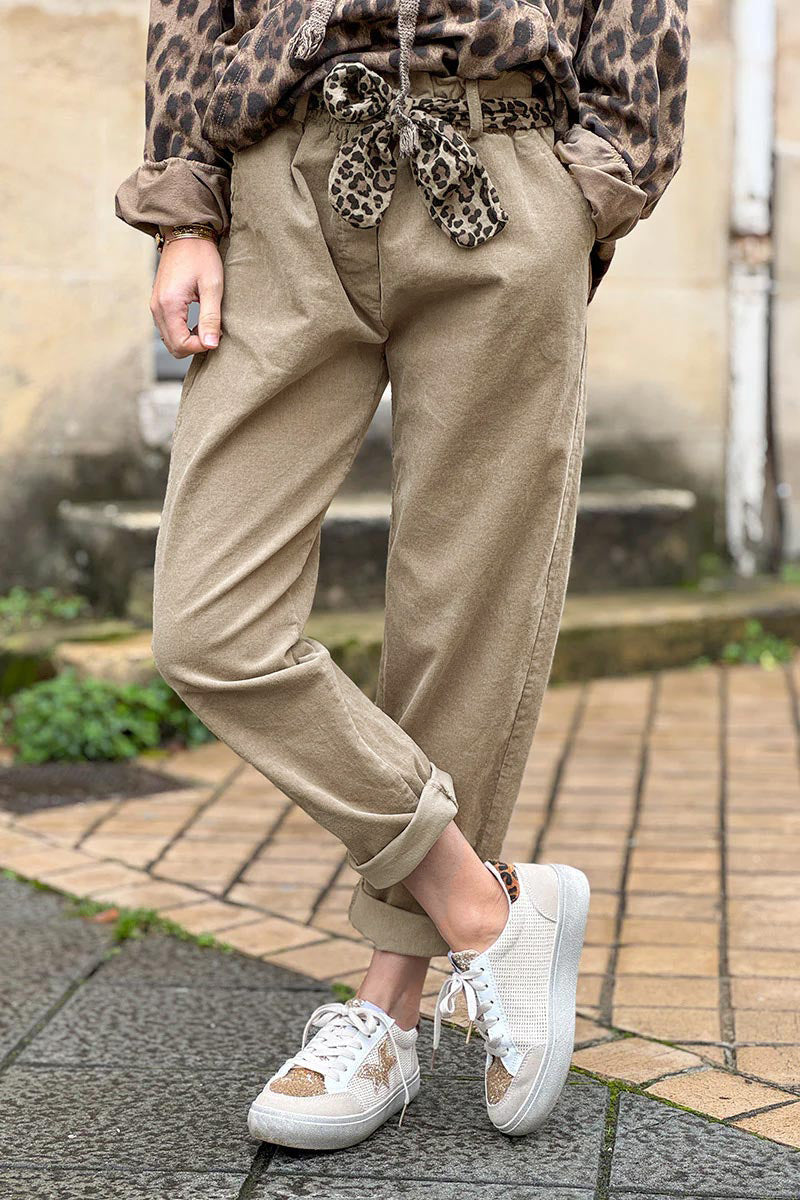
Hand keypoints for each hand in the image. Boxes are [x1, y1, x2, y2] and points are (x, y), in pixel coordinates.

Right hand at [150, 236, 223, 357]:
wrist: (186, 234)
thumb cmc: (201, 256)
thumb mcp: (212, 287)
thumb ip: (211, 318)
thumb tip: (210, 345)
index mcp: (169, 305)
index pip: (181, 344)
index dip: (200, 347)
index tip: (216, 336)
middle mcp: (157, 308)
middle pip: (173, 347)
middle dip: (194, 346)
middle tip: (213, 331)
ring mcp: (155, 306)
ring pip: (170, 340)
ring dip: (189, 340)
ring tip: (207, 325)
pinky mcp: (158, 303)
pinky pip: (168, 329)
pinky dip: (182, 332)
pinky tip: (197, 321)